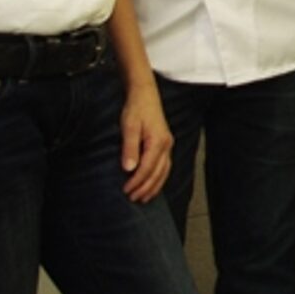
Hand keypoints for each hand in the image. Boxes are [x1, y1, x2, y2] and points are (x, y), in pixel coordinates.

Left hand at [119, 83, 173, 202]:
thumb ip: (130, 148)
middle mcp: (167, 145)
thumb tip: (129, 169)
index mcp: (158, 141)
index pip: (148, 168)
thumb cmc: (136, 109)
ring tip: (144, 198)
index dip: (137, 181)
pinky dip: (159, 178)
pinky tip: (153, 184)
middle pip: (158, 173)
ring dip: (154, 186)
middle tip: (133, 199)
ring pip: (164, 171)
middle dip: (146, 188)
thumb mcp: (129, 126)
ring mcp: (168, 145)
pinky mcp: (166, 144)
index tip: (126, 190)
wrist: (145, 95)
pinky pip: (165, 166)